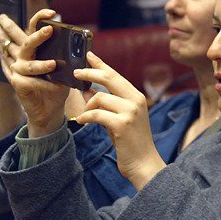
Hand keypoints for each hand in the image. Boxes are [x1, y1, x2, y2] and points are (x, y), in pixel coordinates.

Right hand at [8, 9, 70, 137]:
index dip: (40, 17)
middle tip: (49, 29)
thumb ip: (66, 57)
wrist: (50, 110)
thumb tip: (80, 45)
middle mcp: (22, 56)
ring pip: (28, 60)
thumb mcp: (63, 70)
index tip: (51, 11)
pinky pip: (31, 78)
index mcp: (33, 49)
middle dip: (37, 35)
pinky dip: (43, 79)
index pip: (32, 28)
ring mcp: (18, 69)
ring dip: (42, 62)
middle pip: (26, 41)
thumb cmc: (56, 87)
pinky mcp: (17, 82)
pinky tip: (52, 77)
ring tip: (53, 63)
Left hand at [73, 52, 165, 189]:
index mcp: (136, 97)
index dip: (101, 64)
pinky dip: (86, 117)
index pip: (116, 75)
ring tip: (84, 116)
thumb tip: (88, 91)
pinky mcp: (122, 124)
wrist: (144, 165)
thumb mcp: (118, 119)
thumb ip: (106, 105)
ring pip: (99, 97)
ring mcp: (130, 112)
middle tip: (76, 73)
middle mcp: (135, 100)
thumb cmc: (130, 143)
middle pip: (109, 78)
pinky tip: (82, 122)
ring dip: (87, 106)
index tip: (89, 55)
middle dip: (90, 73)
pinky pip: (96, 114)